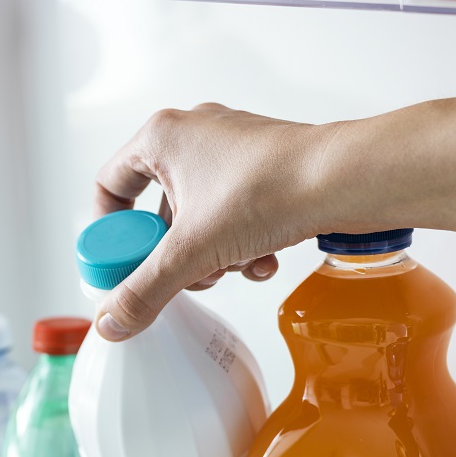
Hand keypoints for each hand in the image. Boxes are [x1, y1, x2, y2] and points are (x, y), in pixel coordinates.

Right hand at [92, 103, 335, 341]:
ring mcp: (231, 147)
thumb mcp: (192, 252)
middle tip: (184, 275)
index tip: (122, 263)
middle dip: (174, 253)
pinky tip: (260, 260)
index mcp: (161, 138)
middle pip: (159, 210)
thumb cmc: (271, 189)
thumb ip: (145, 291)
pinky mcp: (262, 166)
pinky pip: (233, 211)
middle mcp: (194, 134)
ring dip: (212, 253)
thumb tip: (112, 322)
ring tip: (232, 267)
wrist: (346, 179)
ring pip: (199, 215)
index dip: (110, 231)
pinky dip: (242, 242)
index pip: (110, 184)